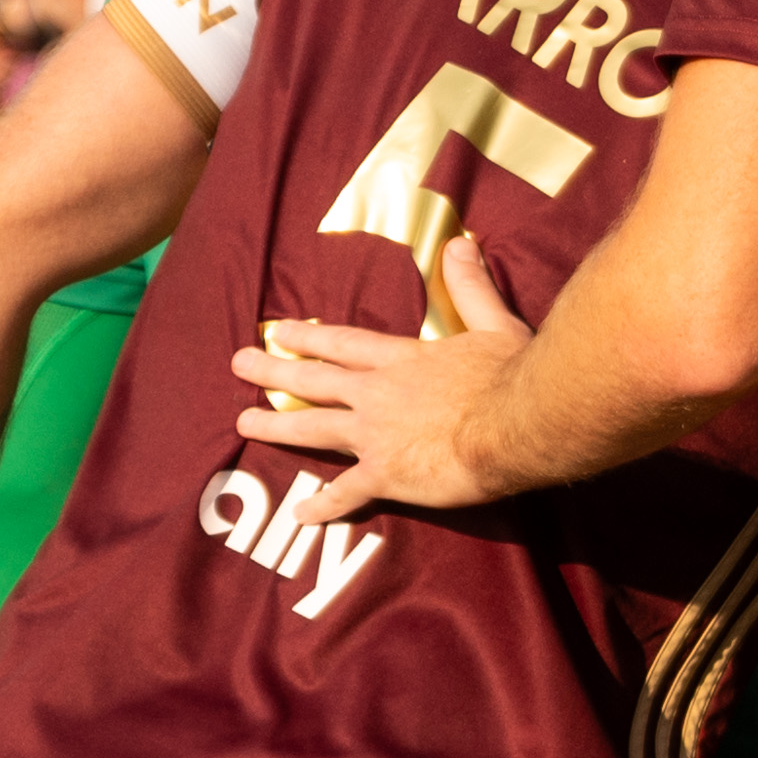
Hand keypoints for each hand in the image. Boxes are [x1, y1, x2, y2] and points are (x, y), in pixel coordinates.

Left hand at [229, 229, 534, 528]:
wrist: (518, 425)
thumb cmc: (512, 375)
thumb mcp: (495, 323)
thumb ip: (471, 288)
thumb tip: (460, 244)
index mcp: (402, 359)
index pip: (344, 343)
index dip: (308, 337)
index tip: (277, 331)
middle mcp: (377, 393)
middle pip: (315, 380)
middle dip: (273, 370)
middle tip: (239, 364)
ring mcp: (376, 435)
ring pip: (313, 429)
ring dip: (276, 425)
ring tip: (244, 421)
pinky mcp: (387, 475)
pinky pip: (347, 493)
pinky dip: (324, 505)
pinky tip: (300, 513)